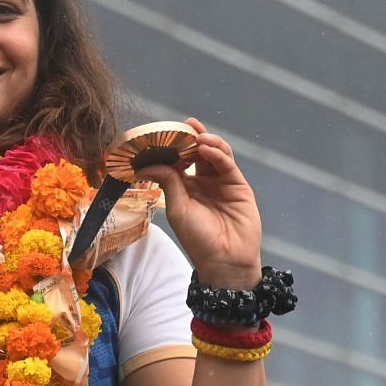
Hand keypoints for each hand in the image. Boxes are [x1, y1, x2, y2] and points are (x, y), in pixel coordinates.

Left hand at [139, 116, 261, 288]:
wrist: (225, 261)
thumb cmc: (198, 240)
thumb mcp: (177, 209)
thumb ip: (168, 182)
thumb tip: (147, 164)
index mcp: (186, 187)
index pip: (178, 160)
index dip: (172, 147)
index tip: (162, 134)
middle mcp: (203, 181)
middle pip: (197, 152)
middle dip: (191, 137)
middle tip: (183, 125)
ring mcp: (222, 182)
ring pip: (215, 153)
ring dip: (206, 141)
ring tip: (196, 136)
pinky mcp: (238, 185)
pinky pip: (227, 165)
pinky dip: (217, 154)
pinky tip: (206, 148)